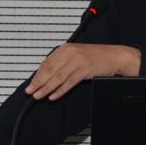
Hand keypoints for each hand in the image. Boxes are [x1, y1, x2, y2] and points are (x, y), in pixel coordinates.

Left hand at [25, 43, 139, 101]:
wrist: (114, 56)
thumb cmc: (96, 56)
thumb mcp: (77, 54)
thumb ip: (62, 61)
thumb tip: (47, 73)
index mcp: (65, 48)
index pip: (47, 63)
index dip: (37, 75)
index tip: (31, 84)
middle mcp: (70, 53)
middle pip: (50, 70)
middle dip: (38, 82)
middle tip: (30, 91)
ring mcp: (77, 61)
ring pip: (58, 77)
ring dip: (46, 88)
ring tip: (38, 96)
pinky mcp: (84, 70)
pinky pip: (69, 82)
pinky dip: (60, 90)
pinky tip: (53, 96)